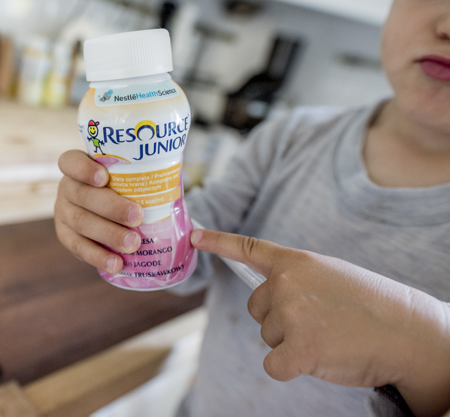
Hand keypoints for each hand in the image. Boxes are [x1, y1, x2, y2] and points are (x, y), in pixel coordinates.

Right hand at [54, 150, 142, 273]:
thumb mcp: (132, 177)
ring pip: (81, 222)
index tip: (104, 177)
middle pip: (82, 195)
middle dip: (110, 207)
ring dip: (108, 234)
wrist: (111, 210)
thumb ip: (151, 184)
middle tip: (137, 217)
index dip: (83, 169)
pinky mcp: (66, 236)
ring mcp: (63, 213)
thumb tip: (187, 219)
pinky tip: (117, 263)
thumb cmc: (125, 187)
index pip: (71, 162)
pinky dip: (98, 256)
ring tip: (133, 243)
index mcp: (78, 167)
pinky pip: (79, 247)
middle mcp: (67, 188)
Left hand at [191, 229, 449, 416]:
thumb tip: (267, 299)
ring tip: (329, 335)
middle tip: (321, 321)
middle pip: (257, 309)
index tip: (194, 236)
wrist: (408, 333)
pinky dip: (292, 368)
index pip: (249, 249)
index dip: (218, 242)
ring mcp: (290, 315)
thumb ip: (296, 281)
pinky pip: (273, 364)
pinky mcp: (297, 348)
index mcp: (297, 262)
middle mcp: (287, 284)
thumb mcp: (330, 277)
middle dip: (281, 319)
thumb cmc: (372, 308)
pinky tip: (320, 358)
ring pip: (267, 337)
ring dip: (292, 342)